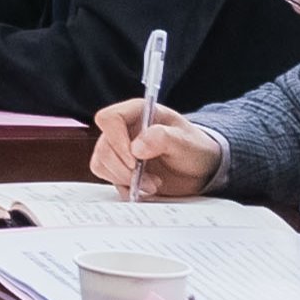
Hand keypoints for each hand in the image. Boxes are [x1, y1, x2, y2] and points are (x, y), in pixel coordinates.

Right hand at [93, 100, 221, 197]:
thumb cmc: (194, 148)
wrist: (198, 168)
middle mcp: (124, 128)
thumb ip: (163, 138)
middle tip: (151, 181)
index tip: (135, 160)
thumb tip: (136, 147)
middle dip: (125, 170)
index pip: (109, 118)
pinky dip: (123, 186)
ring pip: (101, 163)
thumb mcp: (186, 142)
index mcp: (138, 112)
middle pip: (104, 147)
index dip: (116, 141)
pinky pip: (106, 176)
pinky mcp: (117, 165)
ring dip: (125, 180)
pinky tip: (143, 187)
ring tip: (152, 184)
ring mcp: (118, 147)